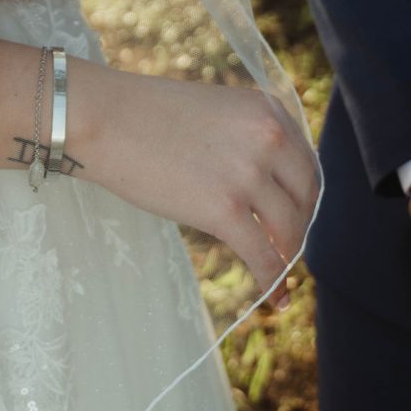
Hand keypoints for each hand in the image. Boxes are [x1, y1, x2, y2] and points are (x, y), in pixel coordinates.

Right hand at [73, 63, 319, 293]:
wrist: (105, 119)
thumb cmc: (148, 114)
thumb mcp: (216, 110)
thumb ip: (247, 137)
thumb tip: (267, 186)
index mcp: (267, 110)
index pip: (305, 161)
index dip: (303, 195)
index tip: (296, 214)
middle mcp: (268, 138)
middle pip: (306, 195)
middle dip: (300, 224)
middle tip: (289, 244)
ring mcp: (248, 175)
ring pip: (289, 229)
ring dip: (288, 254)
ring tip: (280, 270)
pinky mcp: (224, 210)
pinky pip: (264, 256)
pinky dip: (274, 282)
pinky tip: (277, 299)